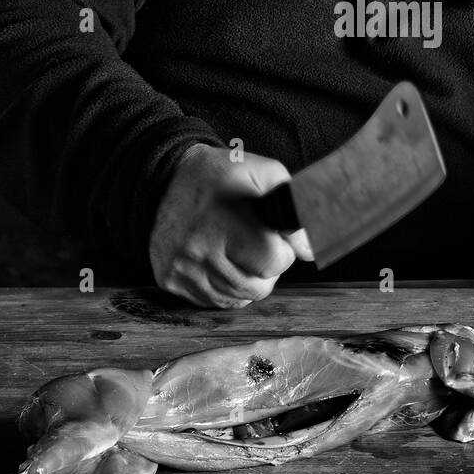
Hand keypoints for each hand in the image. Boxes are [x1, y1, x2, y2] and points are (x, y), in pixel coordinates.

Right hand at [149, 145, 312, 307]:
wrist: (165, 178)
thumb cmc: (221, 175)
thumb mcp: (262, 172)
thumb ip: (294, 205)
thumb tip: (308, 250)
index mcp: (224, 219)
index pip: (272, 261)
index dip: (283, 252)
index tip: (276, 238)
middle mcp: (198, 247)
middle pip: (257, 287)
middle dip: (268, 270)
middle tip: (260, 246)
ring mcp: (181, 268)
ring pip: (236, 298)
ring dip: (249, 280)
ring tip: (242, 253)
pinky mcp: (168, 279)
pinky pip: (213, 302)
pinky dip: (226, 289)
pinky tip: (224, 264)